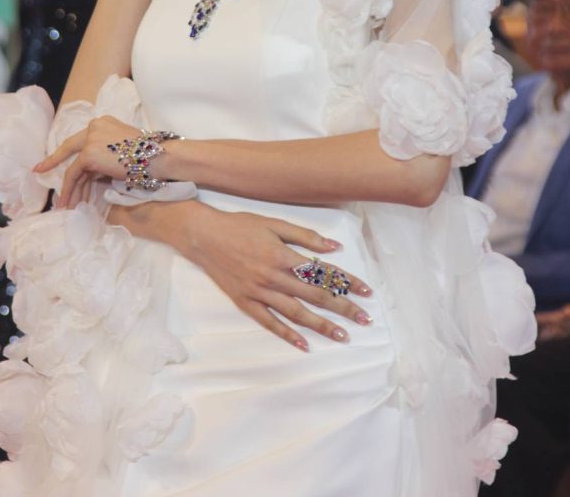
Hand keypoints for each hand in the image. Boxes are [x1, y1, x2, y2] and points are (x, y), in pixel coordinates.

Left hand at [34, 116, 141, 207]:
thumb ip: (105, 153)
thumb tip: (91, 173)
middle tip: (39, 170)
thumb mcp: (123, 148)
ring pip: (73, 166)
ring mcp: (90, 139)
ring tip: (65, 203)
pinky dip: (70, 188)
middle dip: (54, 161)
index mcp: (104, 122)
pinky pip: (74, 174)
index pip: (83, 140)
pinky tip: (69, 201)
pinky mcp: (88, 154)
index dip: (69, 150)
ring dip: (69, 187)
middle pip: (70, 147)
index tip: (56, 157)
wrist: (157, 156)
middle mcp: (94, 126)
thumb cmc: (148, 155)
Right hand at [109, 200, 373, 351]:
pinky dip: (287, 334)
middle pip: (314, 295)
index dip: (347, 282)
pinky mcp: (245, 303)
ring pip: (296, 313)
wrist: (203, 235)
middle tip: (364, 320)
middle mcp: (273, 278)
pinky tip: (304, 345)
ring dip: (321, 325)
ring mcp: (259, 293)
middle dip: (342, 308)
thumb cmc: (240, 226)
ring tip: (342, 336)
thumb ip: (305, 236)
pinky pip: (269, 322)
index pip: (323, 272)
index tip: (366, 292)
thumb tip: (335, 246)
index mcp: (283, 256)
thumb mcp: (274, 224)